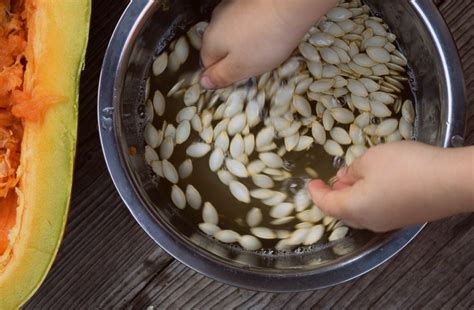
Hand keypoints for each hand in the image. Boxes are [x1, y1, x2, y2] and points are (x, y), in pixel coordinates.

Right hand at [200, 0, 336, 88]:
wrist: (289, 4)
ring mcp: (231, 7)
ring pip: (234, 33)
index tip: (241, 77)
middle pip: (221, 47)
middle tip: (255, 64)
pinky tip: (269, 32)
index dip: (224, 74)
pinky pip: (247, 21)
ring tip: (265, 48)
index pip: (208, 65)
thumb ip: (220, 76)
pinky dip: (255, 29)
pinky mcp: (247, 1)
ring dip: (245, 43)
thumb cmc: (265, 39)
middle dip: (235, 58)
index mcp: (210, 41)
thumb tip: (204, 82)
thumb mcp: (241, 68)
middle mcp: (216, 21)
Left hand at [308, 141, 473, 231]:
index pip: (326, 205)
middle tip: (332, 179)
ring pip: (361, 212)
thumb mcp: (370, 159)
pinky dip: (369, 198)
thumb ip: (352, 170)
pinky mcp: (406, 218)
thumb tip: (344, 177)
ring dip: (352, 196)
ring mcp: (390, 222)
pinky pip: (378, 210)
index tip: (310, 183)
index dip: (316, 193)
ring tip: (353, 177)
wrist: (452, 181)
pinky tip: (376, 182)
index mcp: (354, 209)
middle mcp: (370, 222)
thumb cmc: (405, 167)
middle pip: (343, 212)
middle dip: (334, 195)